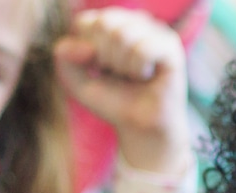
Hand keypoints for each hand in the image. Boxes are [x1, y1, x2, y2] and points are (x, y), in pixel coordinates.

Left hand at [55, 7, 190, 173]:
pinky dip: (138, 70)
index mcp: (113, 22)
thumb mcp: (77, 81)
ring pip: (123, 36)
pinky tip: (147, 77)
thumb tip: (86, 47)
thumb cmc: (113, 101)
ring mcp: (156, 31)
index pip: (86, 22)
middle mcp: (136, 21)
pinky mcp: (171, 47)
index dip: (86, 52)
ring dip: (122, 67)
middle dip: (105, 58)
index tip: (100, 69)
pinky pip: (143, 50)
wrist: (141, 128)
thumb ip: (64, 58)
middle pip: (104, 24)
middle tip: (119, 74)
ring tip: (134, 77)